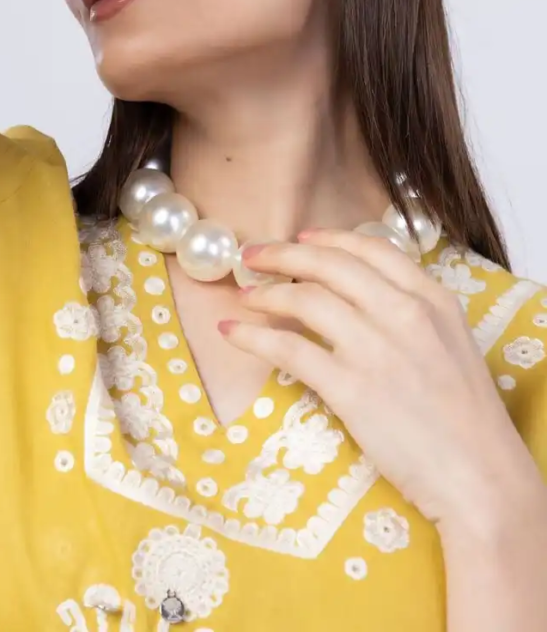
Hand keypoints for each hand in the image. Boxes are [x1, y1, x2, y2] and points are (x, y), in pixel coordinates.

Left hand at [223, 228, 538, 526]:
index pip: (371, 249)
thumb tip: (363, 294)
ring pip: (305, 299)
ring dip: (265, 293)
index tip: (300, 238)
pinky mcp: (350, 388)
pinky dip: (254, 335)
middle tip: (253, 255)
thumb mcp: (453, 343)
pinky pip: (289, 348)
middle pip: (329, 265)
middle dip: (284, 254)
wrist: (480, 476)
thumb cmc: (467, 417)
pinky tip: (233, 332)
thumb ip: (414, 311)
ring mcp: (375, 348)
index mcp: (431, 298)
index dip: (328, 239)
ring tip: (244, 295)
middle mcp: (403, 312)